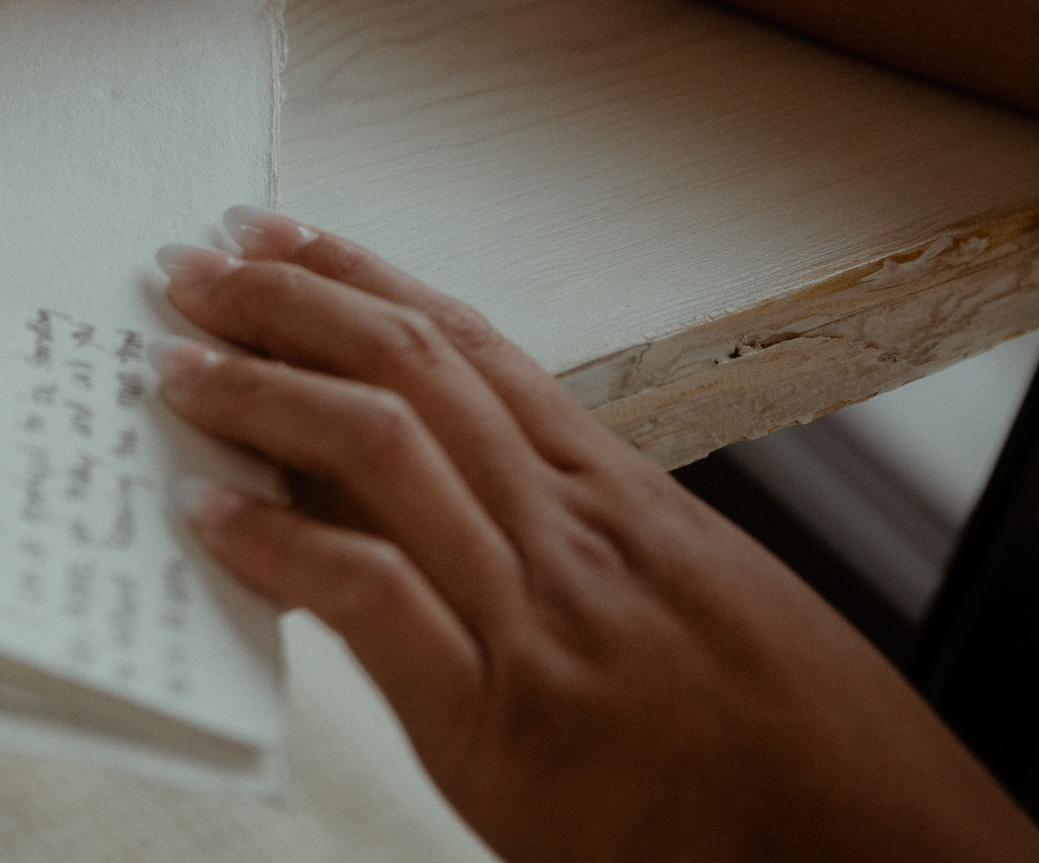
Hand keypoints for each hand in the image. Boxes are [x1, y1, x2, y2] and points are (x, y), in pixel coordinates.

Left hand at [150, 211, 1038, 862]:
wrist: (861, 840)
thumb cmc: (777, 736)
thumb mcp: (684, 597)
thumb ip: (575, 535)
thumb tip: (456, 489)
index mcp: (613, 494)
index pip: (467, 345)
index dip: (364, 277)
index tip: (283, 236)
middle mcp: (570, 528)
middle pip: (411, 367)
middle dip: (289, 305)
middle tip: (192, 269)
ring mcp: (536, 613)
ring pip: (384, 452)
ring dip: (263, 395)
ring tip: (177, 369)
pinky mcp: (500, 715)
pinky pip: (375, 600)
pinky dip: (280, 548)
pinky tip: (211, 518)